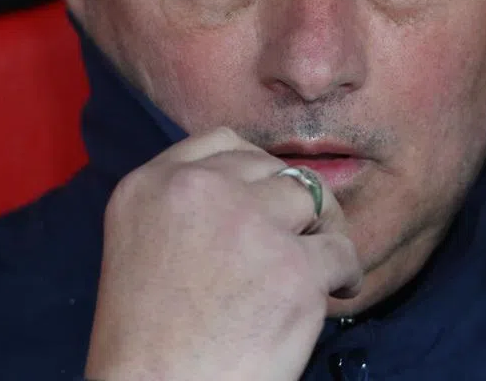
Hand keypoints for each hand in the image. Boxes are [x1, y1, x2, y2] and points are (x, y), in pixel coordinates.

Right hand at [84, 127, 361, 380]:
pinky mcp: (293, 269)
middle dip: (291, 200)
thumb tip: (248, 192)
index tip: (266, 197)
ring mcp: (250, 225)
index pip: (221, 141)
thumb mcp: (139, 248)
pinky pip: (341, 252)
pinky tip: (337, 294)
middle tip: (300, 236)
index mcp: (150, 185)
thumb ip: (184, 208)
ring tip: (320, 265)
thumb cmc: (147, 344)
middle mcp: (198, 191)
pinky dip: (346, 274)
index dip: (253, 169)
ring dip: (322, 229)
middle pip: (271, 166)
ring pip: (313, 197)